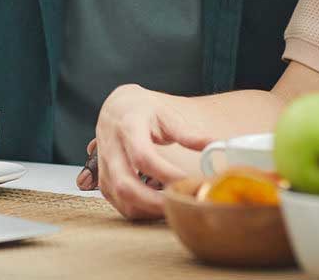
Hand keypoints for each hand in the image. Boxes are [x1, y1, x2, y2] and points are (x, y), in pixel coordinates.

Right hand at [93, 84, 213, 219]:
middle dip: (154, 202)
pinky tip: (159, 207)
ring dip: (147, 209)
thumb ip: (188, 133)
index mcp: (128, 127)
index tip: (188, 182)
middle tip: (181, 205)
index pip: (143, 157)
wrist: (116, 108)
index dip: (166, 173)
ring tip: (173, 208)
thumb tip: (215, 146)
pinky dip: (140, 211)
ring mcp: (104, 167)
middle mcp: (111, 149)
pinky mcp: (103, 181)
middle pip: (125, 184)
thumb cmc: (144, 111)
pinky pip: (118, 203)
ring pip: (120, 198)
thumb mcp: (166, 114)